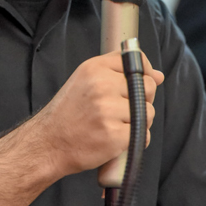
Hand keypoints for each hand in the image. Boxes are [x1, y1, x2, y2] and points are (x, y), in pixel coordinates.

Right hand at [35, 51, 163, 177]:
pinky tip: (117, 139)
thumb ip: (119, 71)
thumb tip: (157, 75)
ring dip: (138, 122)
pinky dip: (135, 140)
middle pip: (147, 87)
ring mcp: (108, 110)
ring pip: (147, 112)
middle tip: (121, 110)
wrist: (48, 143)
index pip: (136, 63)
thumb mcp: (86, 80)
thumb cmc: (69, 113)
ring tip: (116, 125)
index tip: (140, 84)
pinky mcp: (114, 135)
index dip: (144, 74)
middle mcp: (101, 85)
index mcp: (95, 68)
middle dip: (142, 100)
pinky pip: (142, 135)